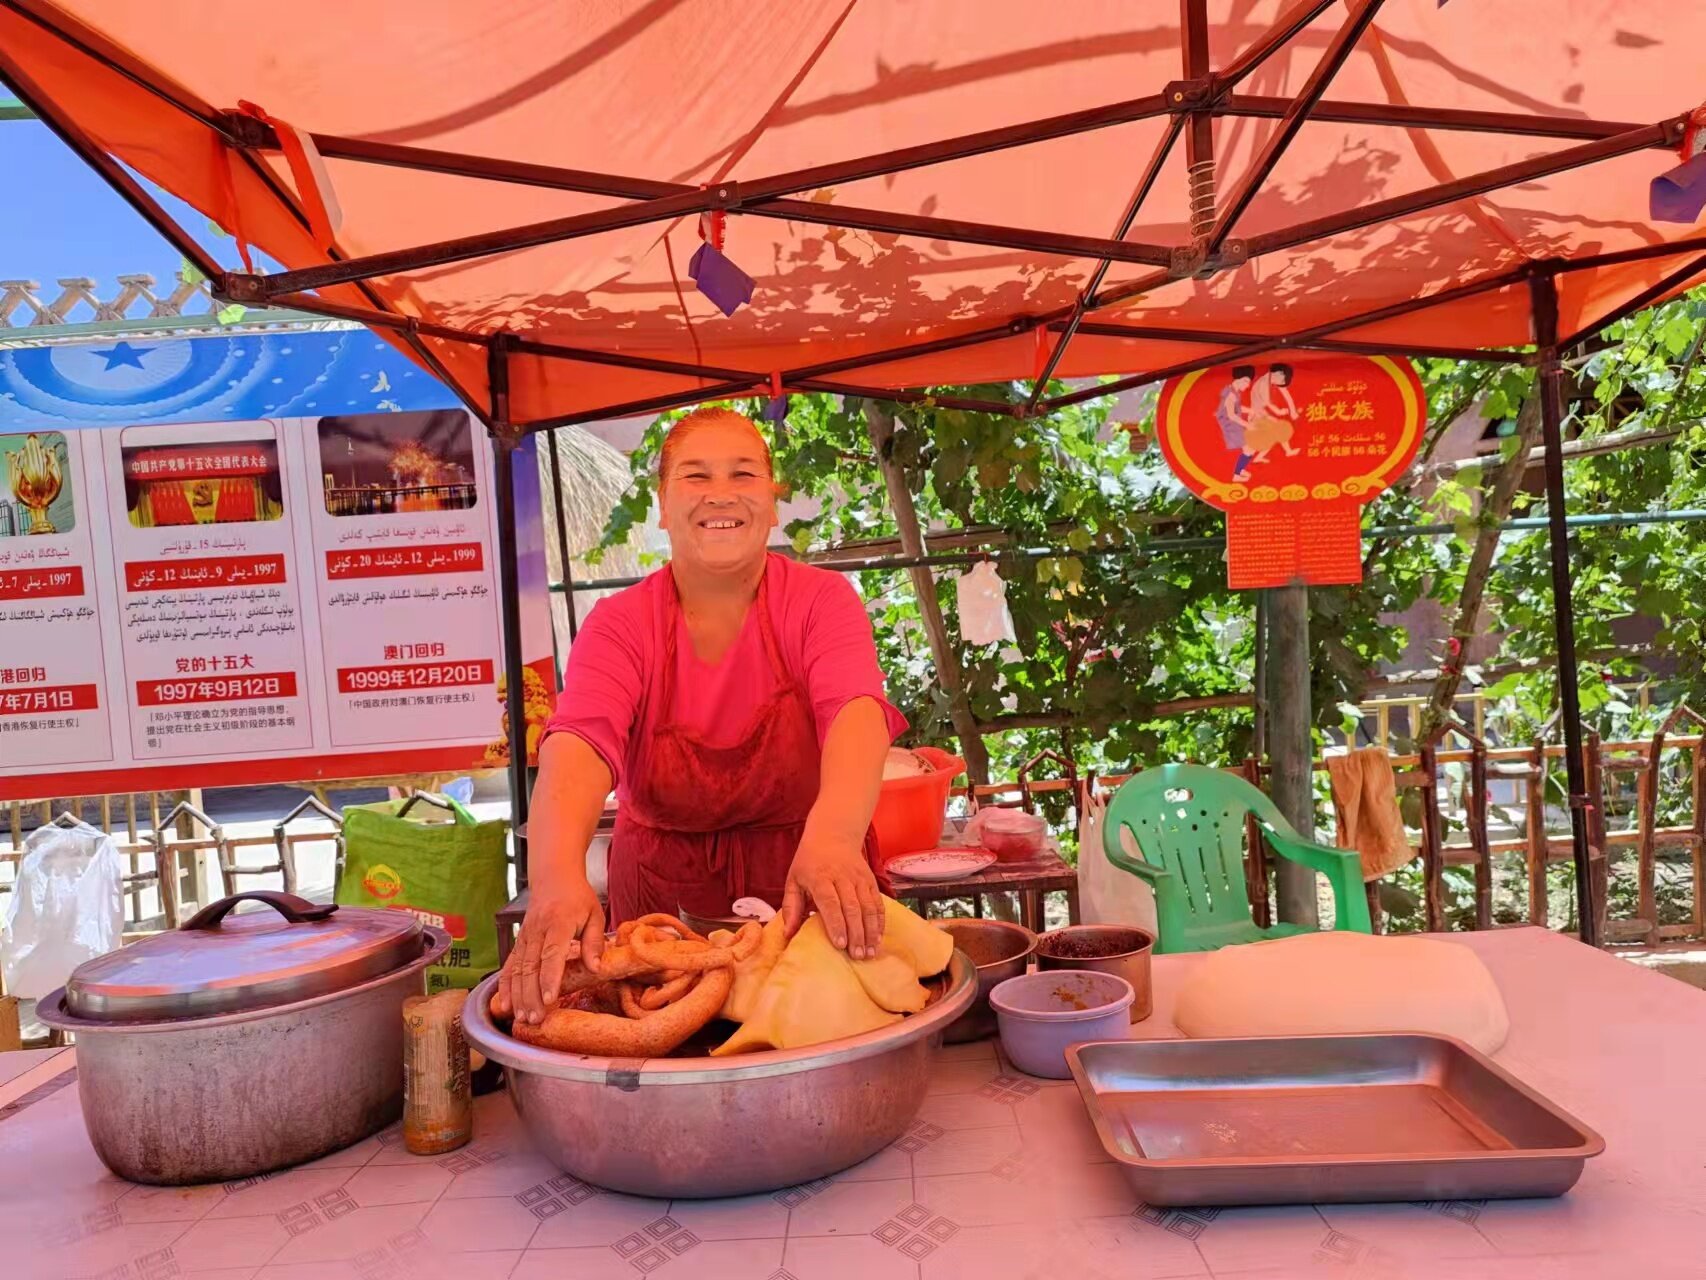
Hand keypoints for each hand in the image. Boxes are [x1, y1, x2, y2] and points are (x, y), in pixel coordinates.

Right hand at [500, 881, 604, 1025]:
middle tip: (535, 1019)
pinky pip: (509, 966)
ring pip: (517, 969)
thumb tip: (596, 968)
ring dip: (518, 996)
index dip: (549, 978)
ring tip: (522, 1018)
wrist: (553, 877)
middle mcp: (537, 931)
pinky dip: (505, 986)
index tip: (549, 999)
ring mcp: (524, 937)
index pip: (552, 954)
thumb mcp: (595, 914)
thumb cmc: (578, 898)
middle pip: (530, 967)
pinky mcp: (518, 942)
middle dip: (531, 996)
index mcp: (558, 923)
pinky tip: (505, 1005)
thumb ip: (594, 942)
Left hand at [782, 839, 883, 959]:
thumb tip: (787, 934)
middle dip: (856, 933)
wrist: (832, 835)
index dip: (836, 924)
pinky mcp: (871, 880)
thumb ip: (791, 907)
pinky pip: (878, 902)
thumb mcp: (793, 880)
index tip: (840, 944)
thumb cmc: (809, 862)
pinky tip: (878, 938)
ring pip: (868, 906)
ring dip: (870, 931)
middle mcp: (842, 877)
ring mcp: (859, 878)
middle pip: (852, 907)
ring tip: (870, 952)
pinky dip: (879, 921)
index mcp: (820, 877)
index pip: (830, 902)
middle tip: (857, 956)